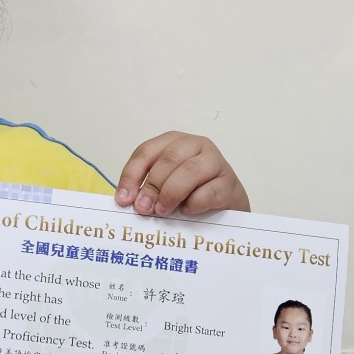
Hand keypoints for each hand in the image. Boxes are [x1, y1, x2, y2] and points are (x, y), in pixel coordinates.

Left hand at [115, 132, 249, 216]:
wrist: (227, 205)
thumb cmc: (192, 192)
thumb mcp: (165, 185)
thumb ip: (147, 188)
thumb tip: (128, 201)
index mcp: (174, 142)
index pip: (146, 152)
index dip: (131, 175)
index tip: (124, 199)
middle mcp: (196, 145)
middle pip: (168, 159)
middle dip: (152, 185)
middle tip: (143, 208)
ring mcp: (216, 162)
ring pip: (189, 171)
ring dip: (171, 194)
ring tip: (163, 211)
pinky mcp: (230, 183)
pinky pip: (208, 192)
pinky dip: (194, 204)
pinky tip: (188, 211)